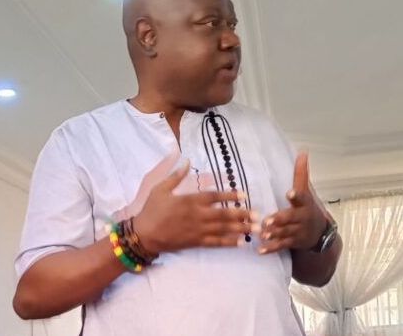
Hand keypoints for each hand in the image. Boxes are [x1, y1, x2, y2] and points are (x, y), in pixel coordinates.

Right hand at [134, 160, 259, 254]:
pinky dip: (228, 242)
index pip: (214, 197)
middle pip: (224, 214)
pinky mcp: (195, 242)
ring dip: (241, 229)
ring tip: (255, 229)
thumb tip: (186, 161)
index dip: (230, 196)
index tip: (244, 195)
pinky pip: (215, 243)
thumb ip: (175, 176)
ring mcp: (197, 230)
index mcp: (190, 200)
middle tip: (258, 215)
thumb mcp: (160, 189)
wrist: (144, 234)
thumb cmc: (152, 210)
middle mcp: (197, 215)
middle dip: (242, 215)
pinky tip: (241, 242)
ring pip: (223, 229)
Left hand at [259, 152, 327, 253]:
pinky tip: (260, 250)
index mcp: (305, 204)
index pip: (302, 198)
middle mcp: (302, 219)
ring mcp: (298, 232)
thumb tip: (303, 151)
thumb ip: (301, 173)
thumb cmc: (307, 207)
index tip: (290, 193)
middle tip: (268, 221)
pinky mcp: (292, 243)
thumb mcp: (306, 191)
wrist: (319, 233)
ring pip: (285, 233)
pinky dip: (271, 249)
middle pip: (291, 219)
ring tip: (262, 233)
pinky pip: (281, 246)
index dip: (296, 196)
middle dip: (280, 220)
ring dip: (274, 234)